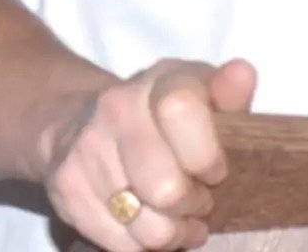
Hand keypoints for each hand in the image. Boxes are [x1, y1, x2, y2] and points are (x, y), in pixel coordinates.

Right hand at [42, 58, 256, 251]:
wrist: (78, 121)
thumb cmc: (161, 118)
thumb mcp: (201, 98)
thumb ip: (228, 93)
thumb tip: (242, 73)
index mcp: (158, 81)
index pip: (180, 110)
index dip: (206, 155)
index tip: (215, 171)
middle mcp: (115, 107)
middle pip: (165, 188)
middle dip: (192, 205)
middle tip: (197, 200)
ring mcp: (85, 148)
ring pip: (146, 226)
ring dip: (171, 232)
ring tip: (175, 218)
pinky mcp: (65, 187)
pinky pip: (120, 244)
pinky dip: (141, 244)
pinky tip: (147, 224)